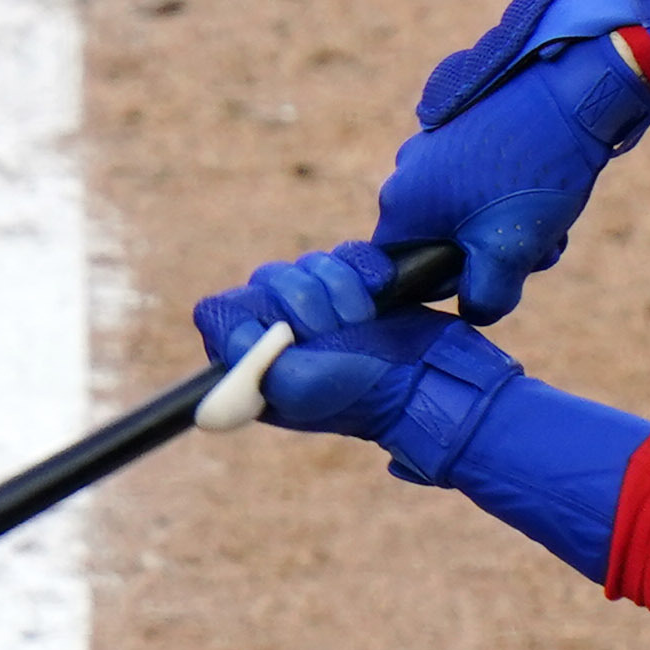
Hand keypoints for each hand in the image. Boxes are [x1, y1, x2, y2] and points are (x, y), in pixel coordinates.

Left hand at [189, 242, 528, 485]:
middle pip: (264, 280)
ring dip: (338, 289)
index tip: (281, 333)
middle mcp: (280, 334)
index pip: (219, 314)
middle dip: (304, 302)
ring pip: (306, 264)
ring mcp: (319, 309)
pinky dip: (362, 268)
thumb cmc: (364, 395)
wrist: (430, 381)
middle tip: (335, 332)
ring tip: (363, 322)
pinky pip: (345, 254)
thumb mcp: (299, 389)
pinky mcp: (356, 287)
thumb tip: (232, 336)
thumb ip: (255, 363)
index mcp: (256, 364)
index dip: (247, 315)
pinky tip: (379, 291)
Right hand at [368, 0, 649, 318]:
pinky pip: (478, 183)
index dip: (447, 285)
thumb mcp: (509, 254)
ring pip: (467, 215)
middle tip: (532, 249)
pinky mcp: (464, 127)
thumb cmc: (534, 175)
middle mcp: (406, 172)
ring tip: (549, 220)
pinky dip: (511, 196)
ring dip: (508, 229)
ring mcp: (435, 146)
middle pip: (440, 244)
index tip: (487, 276)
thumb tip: (475, 310)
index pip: (402, 272)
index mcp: (401, 204)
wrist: (574, 91)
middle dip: (488, 256)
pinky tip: (547, 189)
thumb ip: (483, 300)